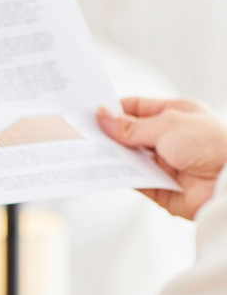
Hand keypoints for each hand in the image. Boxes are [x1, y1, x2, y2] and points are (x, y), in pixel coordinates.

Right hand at [97, 98, 226, 219]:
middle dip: (108, 134)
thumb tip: (103, 116)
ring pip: (128, 157)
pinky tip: (101, 172)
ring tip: (86, 152)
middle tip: (83, 134)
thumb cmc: (211, 144)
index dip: (114, 109)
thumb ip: (131, 126)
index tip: (90, 113)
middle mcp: (169, 137)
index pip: (137, 108)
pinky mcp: (158, 186)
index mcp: (176, 114)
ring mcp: (163, 162)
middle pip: (129, 134)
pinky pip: (131, 180)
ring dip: (110, 156)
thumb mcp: (166, 125)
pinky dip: (117, 176)